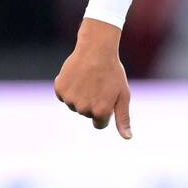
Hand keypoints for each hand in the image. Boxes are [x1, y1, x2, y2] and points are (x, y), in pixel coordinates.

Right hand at [53, 18, 131, 137]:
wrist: (96, 49)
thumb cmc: (113, 73)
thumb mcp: (123, 95)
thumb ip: (123, 118)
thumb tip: (127, 138)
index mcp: (100, 112)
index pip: (99, 124)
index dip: (104, 111)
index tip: (107, 97)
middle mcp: (84, 108)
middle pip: (87, 114)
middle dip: (92, 102)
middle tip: (98, 85)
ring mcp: (70, 99)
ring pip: (74, 105)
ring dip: (80, 95)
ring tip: (88, 79)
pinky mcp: (60, 89)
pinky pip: (63, 95)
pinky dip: (69, 87)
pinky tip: (77, 76)